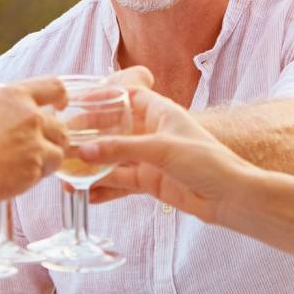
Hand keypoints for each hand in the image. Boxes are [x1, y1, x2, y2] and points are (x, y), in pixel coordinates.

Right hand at [0, 78, 68, 201]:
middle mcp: (31, 118)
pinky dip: (36, 177)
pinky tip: (18, 179)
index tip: (59, 106)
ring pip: (59, 152)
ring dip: (48, 158)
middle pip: (60, 126)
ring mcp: (35, 145)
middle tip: (39, 146)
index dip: (59, 97)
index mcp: (14, 96)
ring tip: (29, 166)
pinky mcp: (33, 171)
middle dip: (53, 137)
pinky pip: (45, 173)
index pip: (53, 87)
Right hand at [72, 87, 253, 222]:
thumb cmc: (206, 161)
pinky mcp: (150, 181)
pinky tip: (84, 194)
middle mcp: (153, 132)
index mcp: (160, 112)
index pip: (126, 96)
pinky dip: (103, 187)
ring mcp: (150, 158)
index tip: (77, 104)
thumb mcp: (161, 149)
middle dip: (90, 136)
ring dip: (92, 165)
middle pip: (114, 129)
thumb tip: (85, 151)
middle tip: (64, 142)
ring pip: (114, 158)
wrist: (229, 197)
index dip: (103, 98)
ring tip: (66, 172)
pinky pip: (120, 181)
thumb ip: (121, 149)